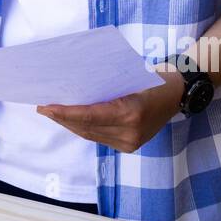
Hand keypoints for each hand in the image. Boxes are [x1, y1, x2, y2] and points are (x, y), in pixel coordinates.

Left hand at [35, 66, 185, 152]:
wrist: (178, 94)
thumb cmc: (153, 78)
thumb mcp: (130, 75)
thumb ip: (105, 85)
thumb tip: (72, 86)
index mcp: (131, 112)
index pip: (89, 116)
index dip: (65, 113)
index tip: (46, 107)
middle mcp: (130, 132)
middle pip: (87, 128)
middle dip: (62, 118)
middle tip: (42, 107)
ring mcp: (130, 142)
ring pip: (91, 135)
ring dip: (70, 124)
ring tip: (52, 113)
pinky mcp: (129, 146)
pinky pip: (100, 137)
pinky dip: (84, 128)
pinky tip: (71, 120)